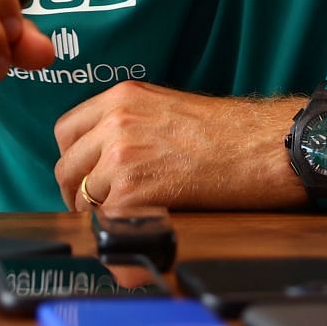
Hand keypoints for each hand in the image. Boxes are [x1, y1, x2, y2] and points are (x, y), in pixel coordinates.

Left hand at [51, 81, 304, 210]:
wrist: (260, 146)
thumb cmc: (228, 131)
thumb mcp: (166, 107)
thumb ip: (128, 123)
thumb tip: (105, 155)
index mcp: (122, 97)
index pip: (67, 130)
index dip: (74, 158)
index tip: (84, 174)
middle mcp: (115, 122)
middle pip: (67, 164)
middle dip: (77, 189)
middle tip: (94, 205)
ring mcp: (120, 156)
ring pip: (81, 194)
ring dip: (96, 211)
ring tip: (122, 218)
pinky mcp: (132, 190)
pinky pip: (103, 218)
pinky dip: (115, 227)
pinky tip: (137, 225)